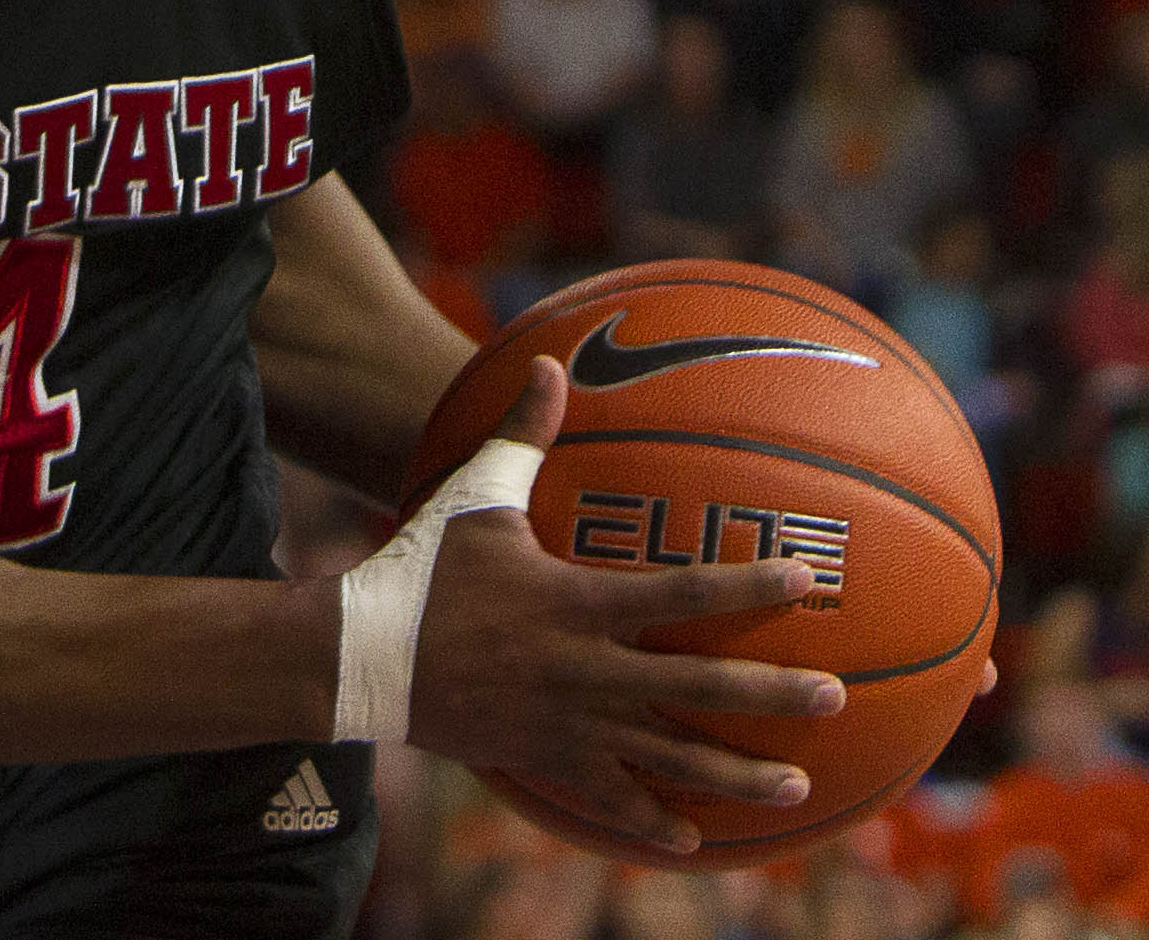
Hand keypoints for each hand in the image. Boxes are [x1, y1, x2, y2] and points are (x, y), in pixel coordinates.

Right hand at [406, 357, 843, 855]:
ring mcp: (569, 723)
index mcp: (577, 602)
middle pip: (697, 688)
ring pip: (671, 758)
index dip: (746, 587)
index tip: (805, 580)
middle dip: (772, 694)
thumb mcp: (472, 495)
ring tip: (798, 787)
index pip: (681, 594)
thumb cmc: (422, 566)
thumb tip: (549, 362)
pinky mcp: (546, 761)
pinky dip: (654, 822)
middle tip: (837, 697)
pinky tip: (696, 841)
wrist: (365, 654)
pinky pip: (612, 799)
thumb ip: (522, 434)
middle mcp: (586, 669)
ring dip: (737, 776)